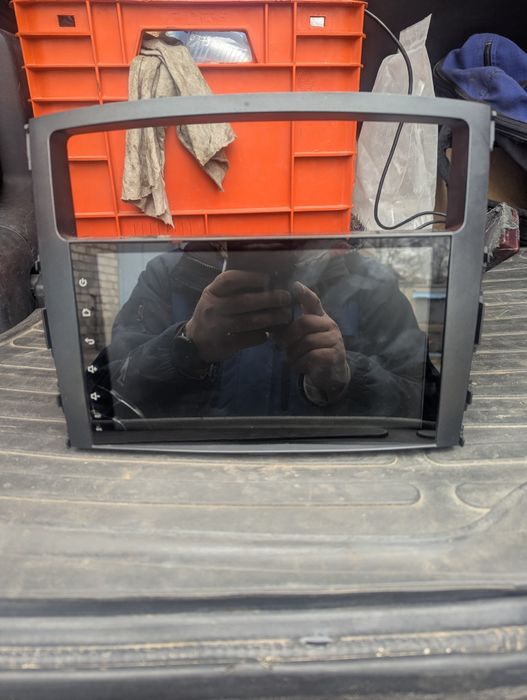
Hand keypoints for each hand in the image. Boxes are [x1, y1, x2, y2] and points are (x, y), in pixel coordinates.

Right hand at [185, 270, 291, 362]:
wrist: (195, 342)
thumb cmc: (213, 314)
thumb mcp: (215, 297)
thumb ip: (234, 289)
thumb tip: (267, 279)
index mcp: (212, 292)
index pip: (229, 280)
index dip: (250, 277)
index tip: (268, 278)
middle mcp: (213, 308)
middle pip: (244, 301)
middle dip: (269, 299)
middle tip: (286, 298)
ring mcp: (217, 327)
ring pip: (248, 321)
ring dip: (270, 318)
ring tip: (285, 315)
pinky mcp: (224, 344)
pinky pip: (248, 339)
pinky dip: (261, 336)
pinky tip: (270, 334)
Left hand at [275, 282, 349, 401]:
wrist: (330, 374)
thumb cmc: (311, 352)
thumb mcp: (301, 338)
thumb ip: (290, 328)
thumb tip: (269, 318)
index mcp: (320, 318)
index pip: (314, 301)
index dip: (304, 293)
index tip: (295, 285)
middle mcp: (330, 325)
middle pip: (304, 323)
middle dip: (288, 336)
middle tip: (281, 347)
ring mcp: (335, 340)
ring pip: (306, 342)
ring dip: (293, 354)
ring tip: (291, 360)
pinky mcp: (335, 355)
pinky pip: (312, 356)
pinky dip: (300, 363)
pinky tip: (300, 366)